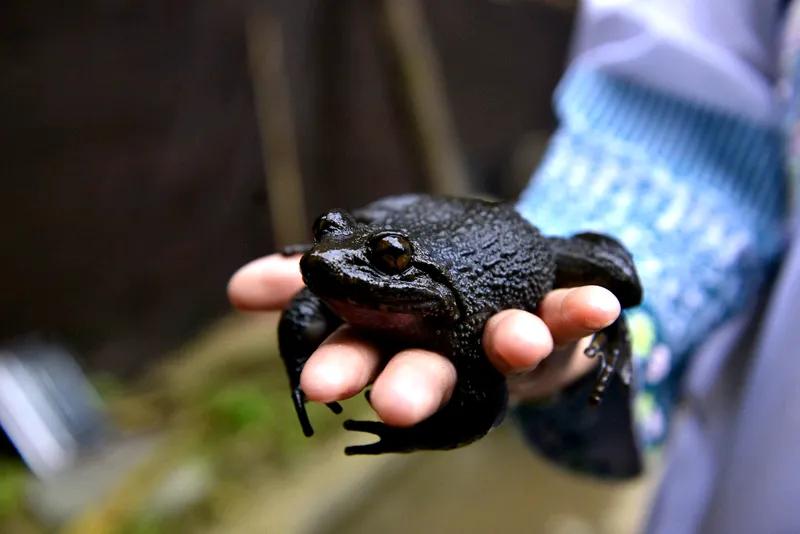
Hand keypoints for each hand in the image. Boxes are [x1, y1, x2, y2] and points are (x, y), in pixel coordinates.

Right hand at [228, 254, 619, 426]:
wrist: (500, 283)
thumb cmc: (424, 285)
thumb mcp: (359, 272)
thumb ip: (305, 280)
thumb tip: (235, 289)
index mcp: (394, 336)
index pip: (361, 351)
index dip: (341, 363)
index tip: (318, 383)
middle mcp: (448, 347)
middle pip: (426, 369)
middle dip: (410, 384)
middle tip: (394, 403)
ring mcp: (501, 337)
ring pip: (501, 345)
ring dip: (509, 344)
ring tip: (516, 342)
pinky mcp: (553, 323)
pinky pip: (568, 315)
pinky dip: (581, 311)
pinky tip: (603, 303)